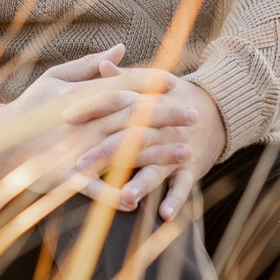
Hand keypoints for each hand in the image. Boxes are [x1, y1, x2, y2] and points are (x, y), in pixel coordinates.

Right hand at [0, 46, 205, 211]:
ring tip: (186, 153)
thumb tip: (121, 49)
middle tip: (194, 114)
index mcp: (80, 96)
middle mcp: (81, 122)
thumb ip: (90, 66)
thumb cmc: (27, 109)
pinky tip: (136, 201)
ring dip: (157, 153)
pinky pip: (92, 188)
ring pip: (123, 150)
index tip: (176, 81)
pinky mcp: (63, 176)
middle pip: (132, 116)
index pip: (122, 85)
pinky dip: (113, 194)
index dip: (151, 82)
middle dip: (166, 115)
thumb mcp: (54, 79)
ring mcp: (74, 150)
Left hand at [72, 57, 226, 221]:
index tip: (64, 116)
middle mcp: (160, 127)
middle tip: (79, 166)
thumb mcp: (151, 85)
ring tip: (125, 197)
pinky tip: (164, 215)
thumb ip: (124, 79)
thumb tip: (102, 64)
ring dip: (141, 183)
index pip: (115, 102)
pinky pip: (183, 186)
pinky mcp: (191, 168)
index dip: (90, 108)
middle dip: (105, 153)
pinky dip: (175, 200)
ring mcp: (176, 148)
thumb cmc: (171, 99)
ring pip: (156, 167)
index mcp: (146, 104)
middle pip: (130, 139)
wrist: (214, 112)